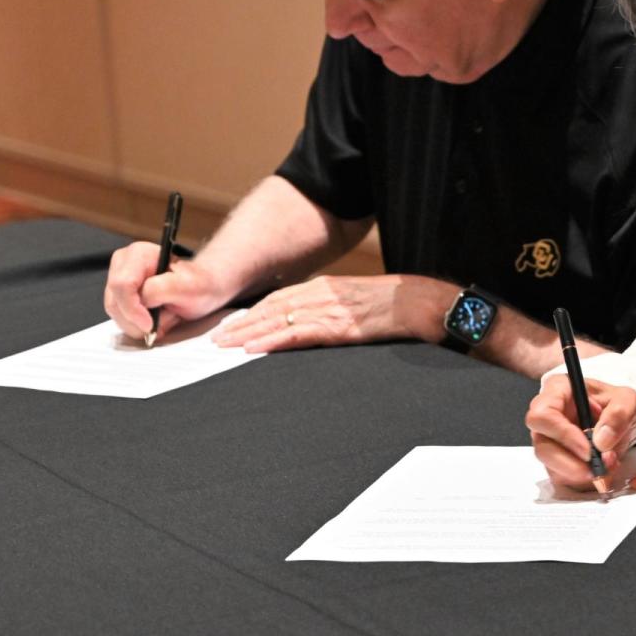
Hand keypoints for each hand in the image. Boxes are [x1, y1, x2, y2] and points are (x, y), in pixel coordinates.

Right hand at [103, 241, 229, 341]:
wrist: (203, 287)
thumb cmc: (199, 283)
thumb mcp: (188, 286)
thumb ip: (159, 289)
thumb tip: (140, 300)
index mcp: (139, 254)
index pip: (122, 285)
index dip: (132, 309)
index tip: (149, 324)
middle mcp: (124, 264)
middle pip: (115, 302)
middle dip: (138, 319)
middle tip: (166, 318)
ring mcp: (119, 280)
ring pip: (116, 313)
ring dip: (140, 323)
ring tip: (166, 315)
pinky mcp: (120, 296)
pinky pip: (120, 318)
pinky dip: (138, 325)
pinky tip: (157, 319)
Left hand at [209, 274, 442, 352]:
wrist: (418, 302)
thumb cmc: (393, 304)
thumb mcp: (356, 300)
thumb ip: (332, 307)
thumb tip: (312, 322)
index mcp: (325, 286)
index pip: (279, 298)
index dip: (252, 312)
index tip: (232, 324)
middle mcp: (322, 293)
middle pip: (272, 307)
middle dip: (242, 323)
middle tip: (216, 337)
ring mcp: (329, 309)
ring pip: (278, 320)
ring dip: (248, 333)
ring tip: (225, 345)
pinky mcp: (339, 327)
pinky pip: (299, 334)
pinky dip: (273, 341)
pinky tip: (255, 348)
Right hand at [526, 376, 635, 492]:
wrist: (623, 419)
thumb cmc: (618, 403)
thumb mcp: (628, 400)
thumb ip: (618, 415)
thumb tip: (601, 441)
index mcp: (558, 391)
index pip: (542, 415)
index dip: (562, 435)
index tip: (589, 449)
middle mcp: (547, 417)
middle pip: (542, 446)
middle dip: (571, 463)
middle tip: (598, 468)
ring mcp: (549, 441)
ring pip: (550, 465)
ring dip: (579, 473)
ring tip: (607, 466)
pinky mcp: (556, 461)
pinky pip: (561, 477)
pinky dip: (583, 480)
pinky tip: (603, 470)